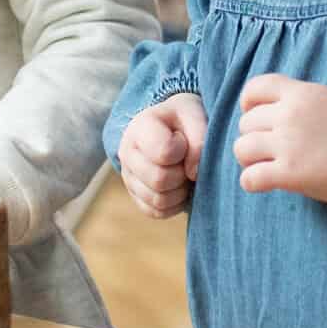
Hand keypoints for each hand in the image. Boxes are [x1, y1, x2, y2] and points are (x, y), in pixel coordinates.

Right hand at [117, 93, 207, 217]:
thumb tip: (194, 173)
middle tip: (186, 162)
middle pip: (159, 180)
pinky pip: (157, 212)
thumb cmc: (184, 119)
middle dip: (181, 174)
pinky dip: (174, 204)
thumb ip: (199, 139)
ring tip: (183, 172)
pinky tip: (179, 186)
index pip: (164, 152)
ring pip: (158, 200)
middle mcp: (127, 152)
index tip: (184, 140)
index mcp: (140, 126)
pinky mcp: (136, 196)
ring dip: (179, 191)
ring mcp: (129, 177)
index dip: (183, 150)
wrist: (173, 126)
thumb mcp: (195, 115)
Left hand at [234, 75, 326, 210]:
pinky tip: (264, 183)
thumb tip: (276, 115)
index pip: (256, 87)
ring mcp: (288, 144)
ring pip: (242, 148)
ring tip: (265, 166)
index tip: (253, 114)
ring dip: (249, 159)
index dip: (248, 102)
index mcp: (301, 94)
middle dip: (254, 136)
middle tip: (269, 149)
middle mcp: (290, 115)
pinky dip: (252, 182)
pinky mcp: (289, 173)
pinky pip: (250, 177)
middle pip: (247, 122)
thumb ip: (302, 103)